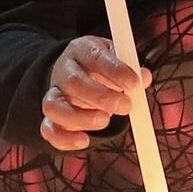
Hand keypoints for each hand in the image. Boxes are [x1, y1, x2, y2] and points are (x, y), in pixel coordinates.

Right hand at [39, 33, 148, 151]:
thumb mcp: (116, 58)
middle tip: (125, 106)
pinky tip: (84, 141)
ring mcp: (54, 94)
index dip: (114, 70)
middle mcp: (63, 71)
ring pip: (54, 106)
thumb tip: (144, 77)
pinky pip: (48, 130)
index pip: (94, 56)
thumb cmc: (101, 66)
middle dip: (101, 96)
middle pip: (73, 82)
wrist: (76, 72)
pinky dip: (64, 139)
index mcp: (81, 50)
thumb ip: (130, 68)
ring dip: (80, 118)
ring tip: (105, 120)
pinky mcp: (50, 117)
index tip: (134, 83)